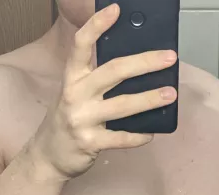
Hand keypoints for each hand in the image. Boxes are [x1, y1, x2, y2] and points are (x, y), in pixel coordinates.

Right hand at [33, 3, 177, 179]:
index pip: (81, 45)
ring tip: (170, 95)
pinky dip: (138, 135)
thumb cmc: (68, 120)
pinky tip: (152, 132)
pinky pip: (120, 137)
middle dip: (144, 63)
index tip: (116, 10)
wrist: (48, 157)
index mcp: (72, 78)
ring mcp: (81, 119)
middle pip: (113, 71)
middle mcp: (74, 94)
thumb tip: (135, 68)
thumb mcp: (75, 94)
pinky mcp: (89, 143)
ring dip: (149, 99)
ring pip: (122, 105)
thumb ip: (96, 80)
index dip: (97, 25)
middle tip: (169, 58)